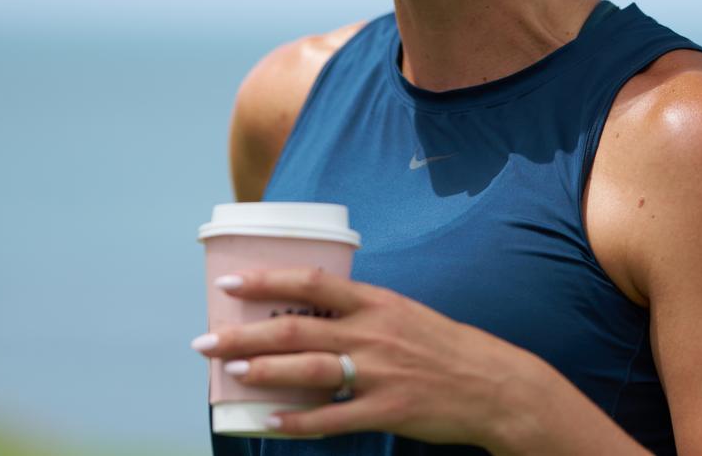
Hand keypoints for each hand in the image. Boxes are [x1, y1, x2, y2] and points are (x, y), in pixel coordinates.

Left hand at [191, 266, 537, 446]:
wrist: (494, 384)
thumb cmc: (447, 348)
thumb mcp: (406, 314)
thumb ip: (362, 314)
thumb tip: (311, 317)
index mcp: (379, 302)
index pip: (313, 283)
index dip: (269, 280)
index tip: (230, 282)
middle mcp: (375, 333)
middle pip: (298, 329)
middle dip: (245, 333)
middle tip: (207, 340)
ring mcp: (380, 373)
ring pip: (309, 370)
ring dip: (263, 371)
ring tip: (230, 372)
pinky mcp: (387, 409)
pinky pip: (333, 418)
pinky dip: (298, 420)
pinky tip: (271, 421)